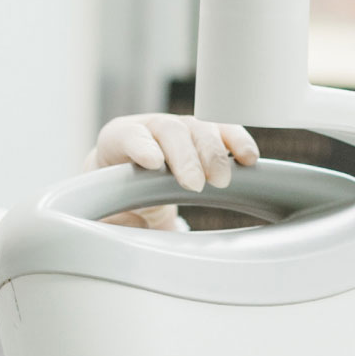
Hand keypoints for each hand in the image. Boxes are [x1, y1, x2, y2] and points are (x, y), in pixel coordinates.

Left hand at [86, 114, 259, 229]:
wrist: (130, 185)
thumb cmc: (117, 196)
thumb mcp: (106, 211)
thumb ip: (117, 219)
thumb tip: (135, 227)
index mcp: (117, 139)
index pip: (128, 136)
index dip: (141, 146)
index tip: (153, 163)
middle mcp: (151, 128)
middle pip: (171, 131)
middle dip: (186, 157)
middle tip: (195, 185)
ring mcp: (181, 129)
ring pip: (200, 129)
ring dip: (214, 154)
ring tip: (222, 180)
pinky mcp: (205, 136)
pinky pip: (225, 132)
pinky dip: (238, 143)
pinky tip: (248, 159)